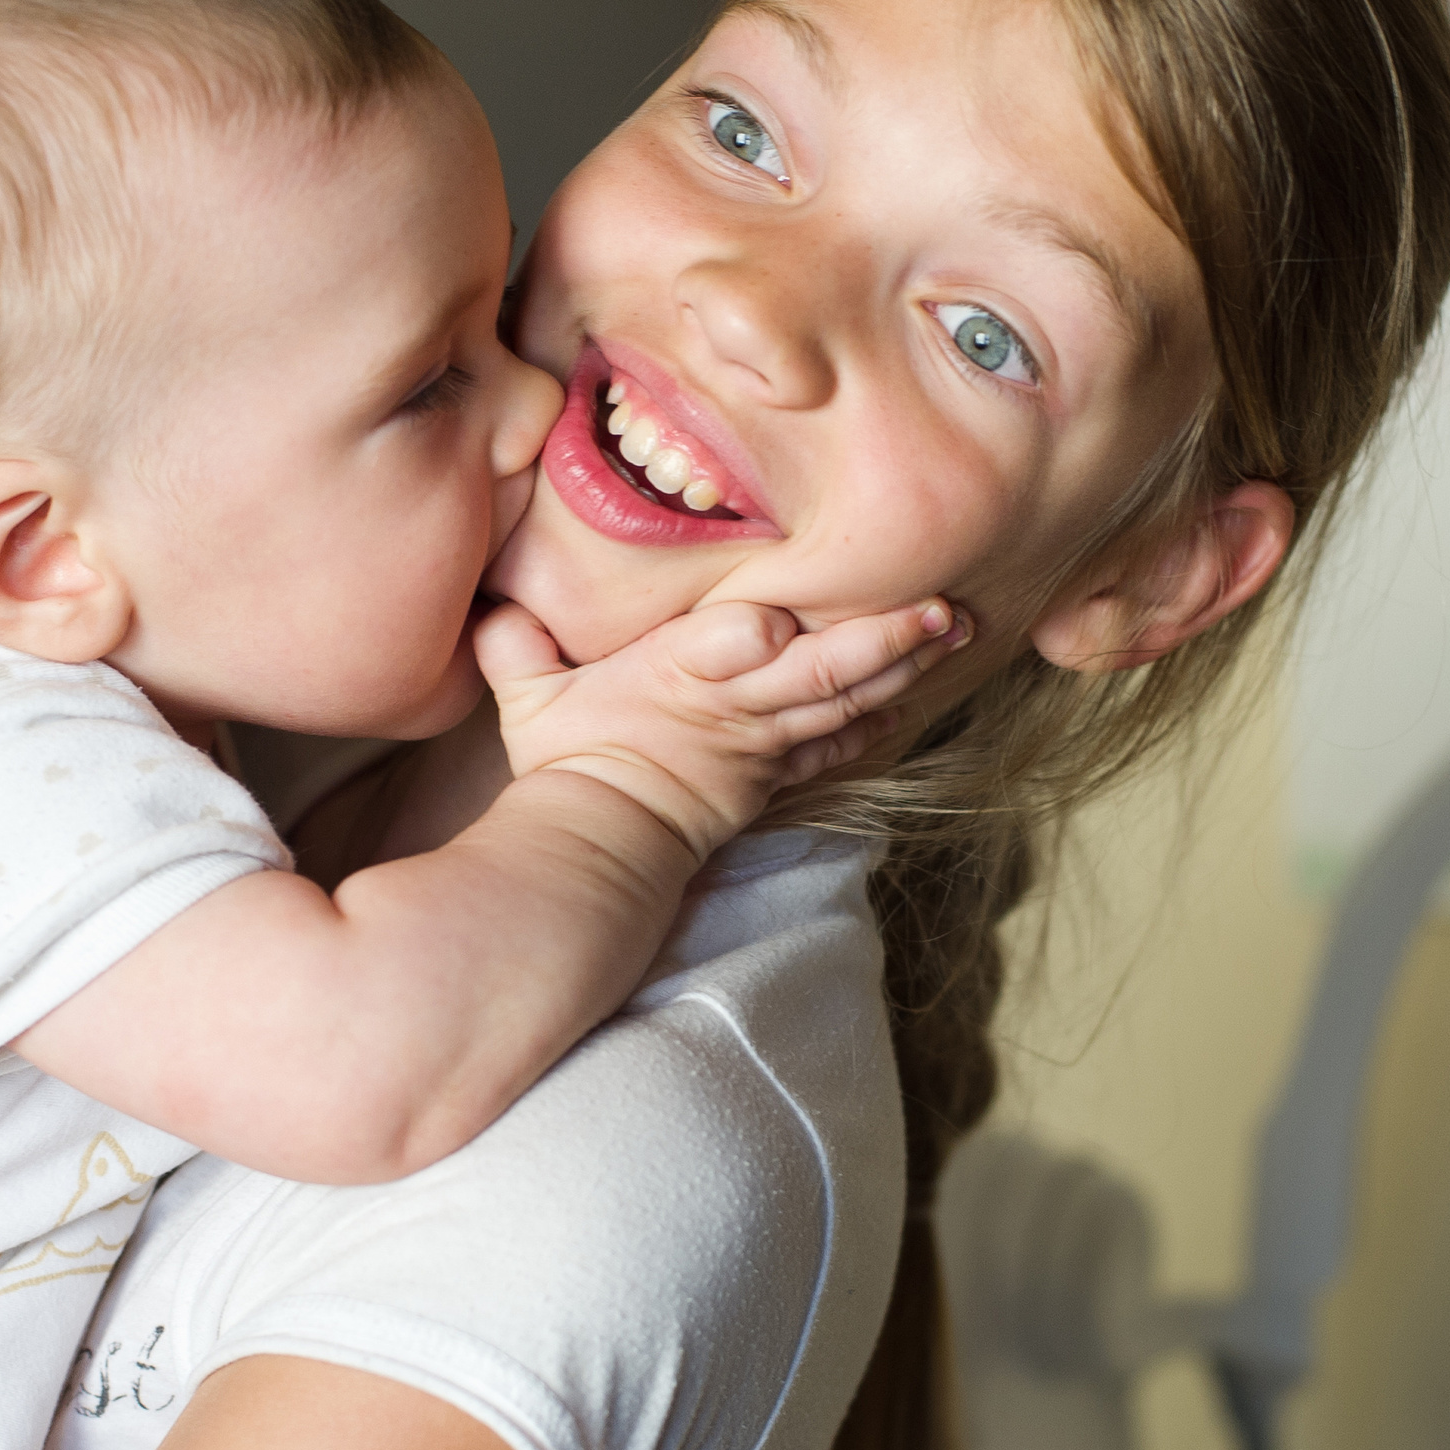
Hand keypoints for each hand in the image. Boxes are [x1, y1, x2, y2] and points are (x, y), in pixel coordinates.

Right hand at [476, 596, 967, 858]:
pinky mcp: (777, 769)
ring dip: (902, 666)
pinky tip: (908, 693)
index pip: (721, 652)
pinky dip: (874, 718)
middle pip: (818, 672)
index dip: (748, 640)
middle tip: (942, 609)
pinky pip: (835, 741)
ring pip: (844, 698)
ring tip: (954, 630)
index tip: (774, 625)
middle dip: (882, 640)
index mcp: (676, 675)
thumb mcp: (530, 700)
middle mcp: (733, 703)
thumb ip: (517, 646)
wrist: (599, 841)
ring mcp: (763, 740)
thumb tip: (495, 608)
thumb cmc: (567, 758)